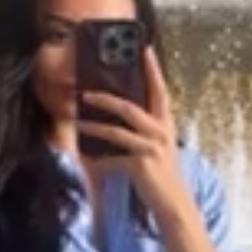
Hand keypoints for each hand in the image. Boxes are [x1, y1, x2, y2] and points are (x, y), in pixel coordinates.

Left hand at [78, 47, 183, 219]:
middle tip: (86, 92)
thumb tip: (117, 117)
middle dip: (106, 98)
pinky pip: (113, 158)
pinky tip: (87, 158)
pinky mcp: (141, 164)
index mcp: (166, 123)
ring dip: (95, 125)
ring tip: (78, 120)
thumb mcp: (156, 147)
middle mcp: (161, 131)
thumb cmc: (161, 174)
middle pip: (130, 107)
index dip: (152, 69)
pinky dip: (99, 159)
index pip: (160, 90)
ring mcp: (151, 147)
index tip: (143, 49)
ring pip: (117, 131)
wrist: (173, 203)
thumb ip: (142, 131)